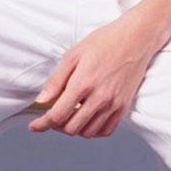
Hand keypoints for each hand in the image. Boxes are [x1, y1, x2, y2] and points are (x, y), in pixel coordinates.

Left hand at [27, 15, 159, 138]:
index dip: (42, 124)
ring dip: (75, 129)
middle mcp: (99, 97)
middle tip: (53, 117)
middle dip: (57, 126)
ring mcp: (114, 104)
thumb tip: (42, 100)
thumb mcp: (73, 55)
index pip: (57, 115)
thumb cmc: (105, 42)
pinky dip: (93, 131)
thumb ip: (56, 81)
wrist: (136, 38)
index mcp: (83, 83)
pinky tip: (87, 120)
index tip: (35, 126)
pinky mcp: (124, 106)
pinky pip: (106, 131)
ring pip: (88, 133)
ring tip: (70, 117)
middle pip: (71, 128)